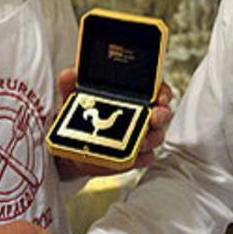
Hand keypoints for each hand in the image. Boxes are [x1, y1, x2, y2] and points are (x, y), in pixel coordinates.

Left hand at [54, 67, 174, 177]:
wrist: (71, 144)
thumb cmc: (81, 114)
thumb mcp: (73, 95)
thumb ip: (71, 83)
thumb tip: (69, 74)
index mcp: (133, 95)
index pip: (157, 89)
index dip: (163, 92)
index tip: (159, 96)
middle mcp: (141, 114)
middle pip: (162, 113)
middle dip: (161, 115)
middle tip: (153, 117)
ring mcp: (140, 136)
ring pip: (156, 136)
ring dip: (150, 138)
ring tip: (138, 139)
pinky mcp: (134, 156)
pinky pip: (146, 158)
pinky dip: (141, 157)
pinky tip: (133, 155)